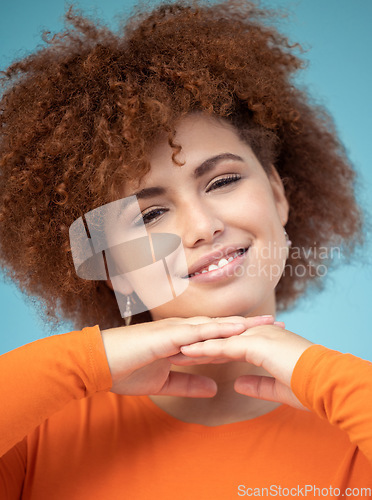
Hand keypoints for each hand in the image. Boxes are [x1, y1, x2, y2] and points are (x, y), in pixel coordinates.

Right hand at [101, 315, 278, 397]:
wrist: (98, 365)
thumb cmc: (127, 370)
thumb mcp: (164, 381)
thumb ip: (188, 382)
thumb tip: (213, 386)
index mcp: (182, 339)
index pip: (217, 334)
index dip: (241, 334)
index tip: (264, 336)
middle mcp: (182, 330)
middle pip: (222, 325)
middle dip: (250, 324)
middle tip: (277, 323)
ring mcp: (175, 330)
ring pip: (213, 324)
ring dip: (240, 323)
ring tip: (266, 322)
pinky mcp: (166, 336)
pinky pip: (196, 332)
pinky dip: (216, 330)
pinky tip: (235, 329)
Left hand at [179, 325, 312, 408]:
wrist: (326, 383)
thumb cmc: (308, 386)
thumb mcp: (277, 387)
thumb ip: (256, 384)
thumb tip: (238, 384)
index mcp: (263, 342)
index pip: (229, 344)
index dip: (209, 350)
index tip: (190, 356)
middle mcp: (257, 334)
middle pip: (220, 338)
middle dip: (198, 345)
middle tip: (175, 350)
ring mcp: (256, 336)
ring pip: (218, 339)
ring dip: (195, 346)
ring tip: (174, 351)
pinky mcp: (256, 344)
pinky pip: (224, 346)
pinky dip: (204, 349)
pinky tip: (188, 353)